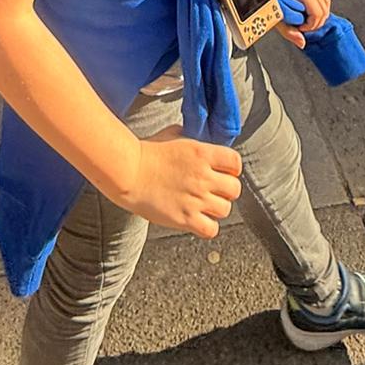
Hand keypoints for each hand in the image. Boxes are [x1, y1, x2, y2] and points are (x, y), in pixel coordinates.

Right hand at [110, 127, 241, 237]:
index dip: (232, 168)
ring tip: (204, 206)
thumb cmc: (146, 152)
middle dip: (226, 190)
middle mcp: (203, 177)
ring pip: (225, 210)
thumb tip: (200, 141)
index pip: (235, 162)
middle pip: (234, 189)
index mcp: (202, 153)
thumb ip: (191, 139)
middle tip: (215, 191)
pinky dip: (208, 226)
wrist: (128, 172)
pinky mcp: (185, 218)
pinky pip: (211, 229)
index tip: (224, 172)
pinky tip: (198, 220)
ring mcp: (195, 199)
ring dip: (216, 208)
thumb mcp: (173, 135)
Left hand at [270, 0, 331, 49]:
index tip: (300, 28)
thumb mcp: (274, 14)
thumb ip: (288, 30)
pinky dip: (320, 7)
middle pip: (324, 10)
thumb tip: (302, 43)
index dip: (310, 26)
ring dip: (319, 16)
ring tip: (306, 21)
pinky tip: (308, 13)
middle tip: (302, 28)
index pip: (318, 13)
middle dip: (316, 23)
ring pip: (326, 3)